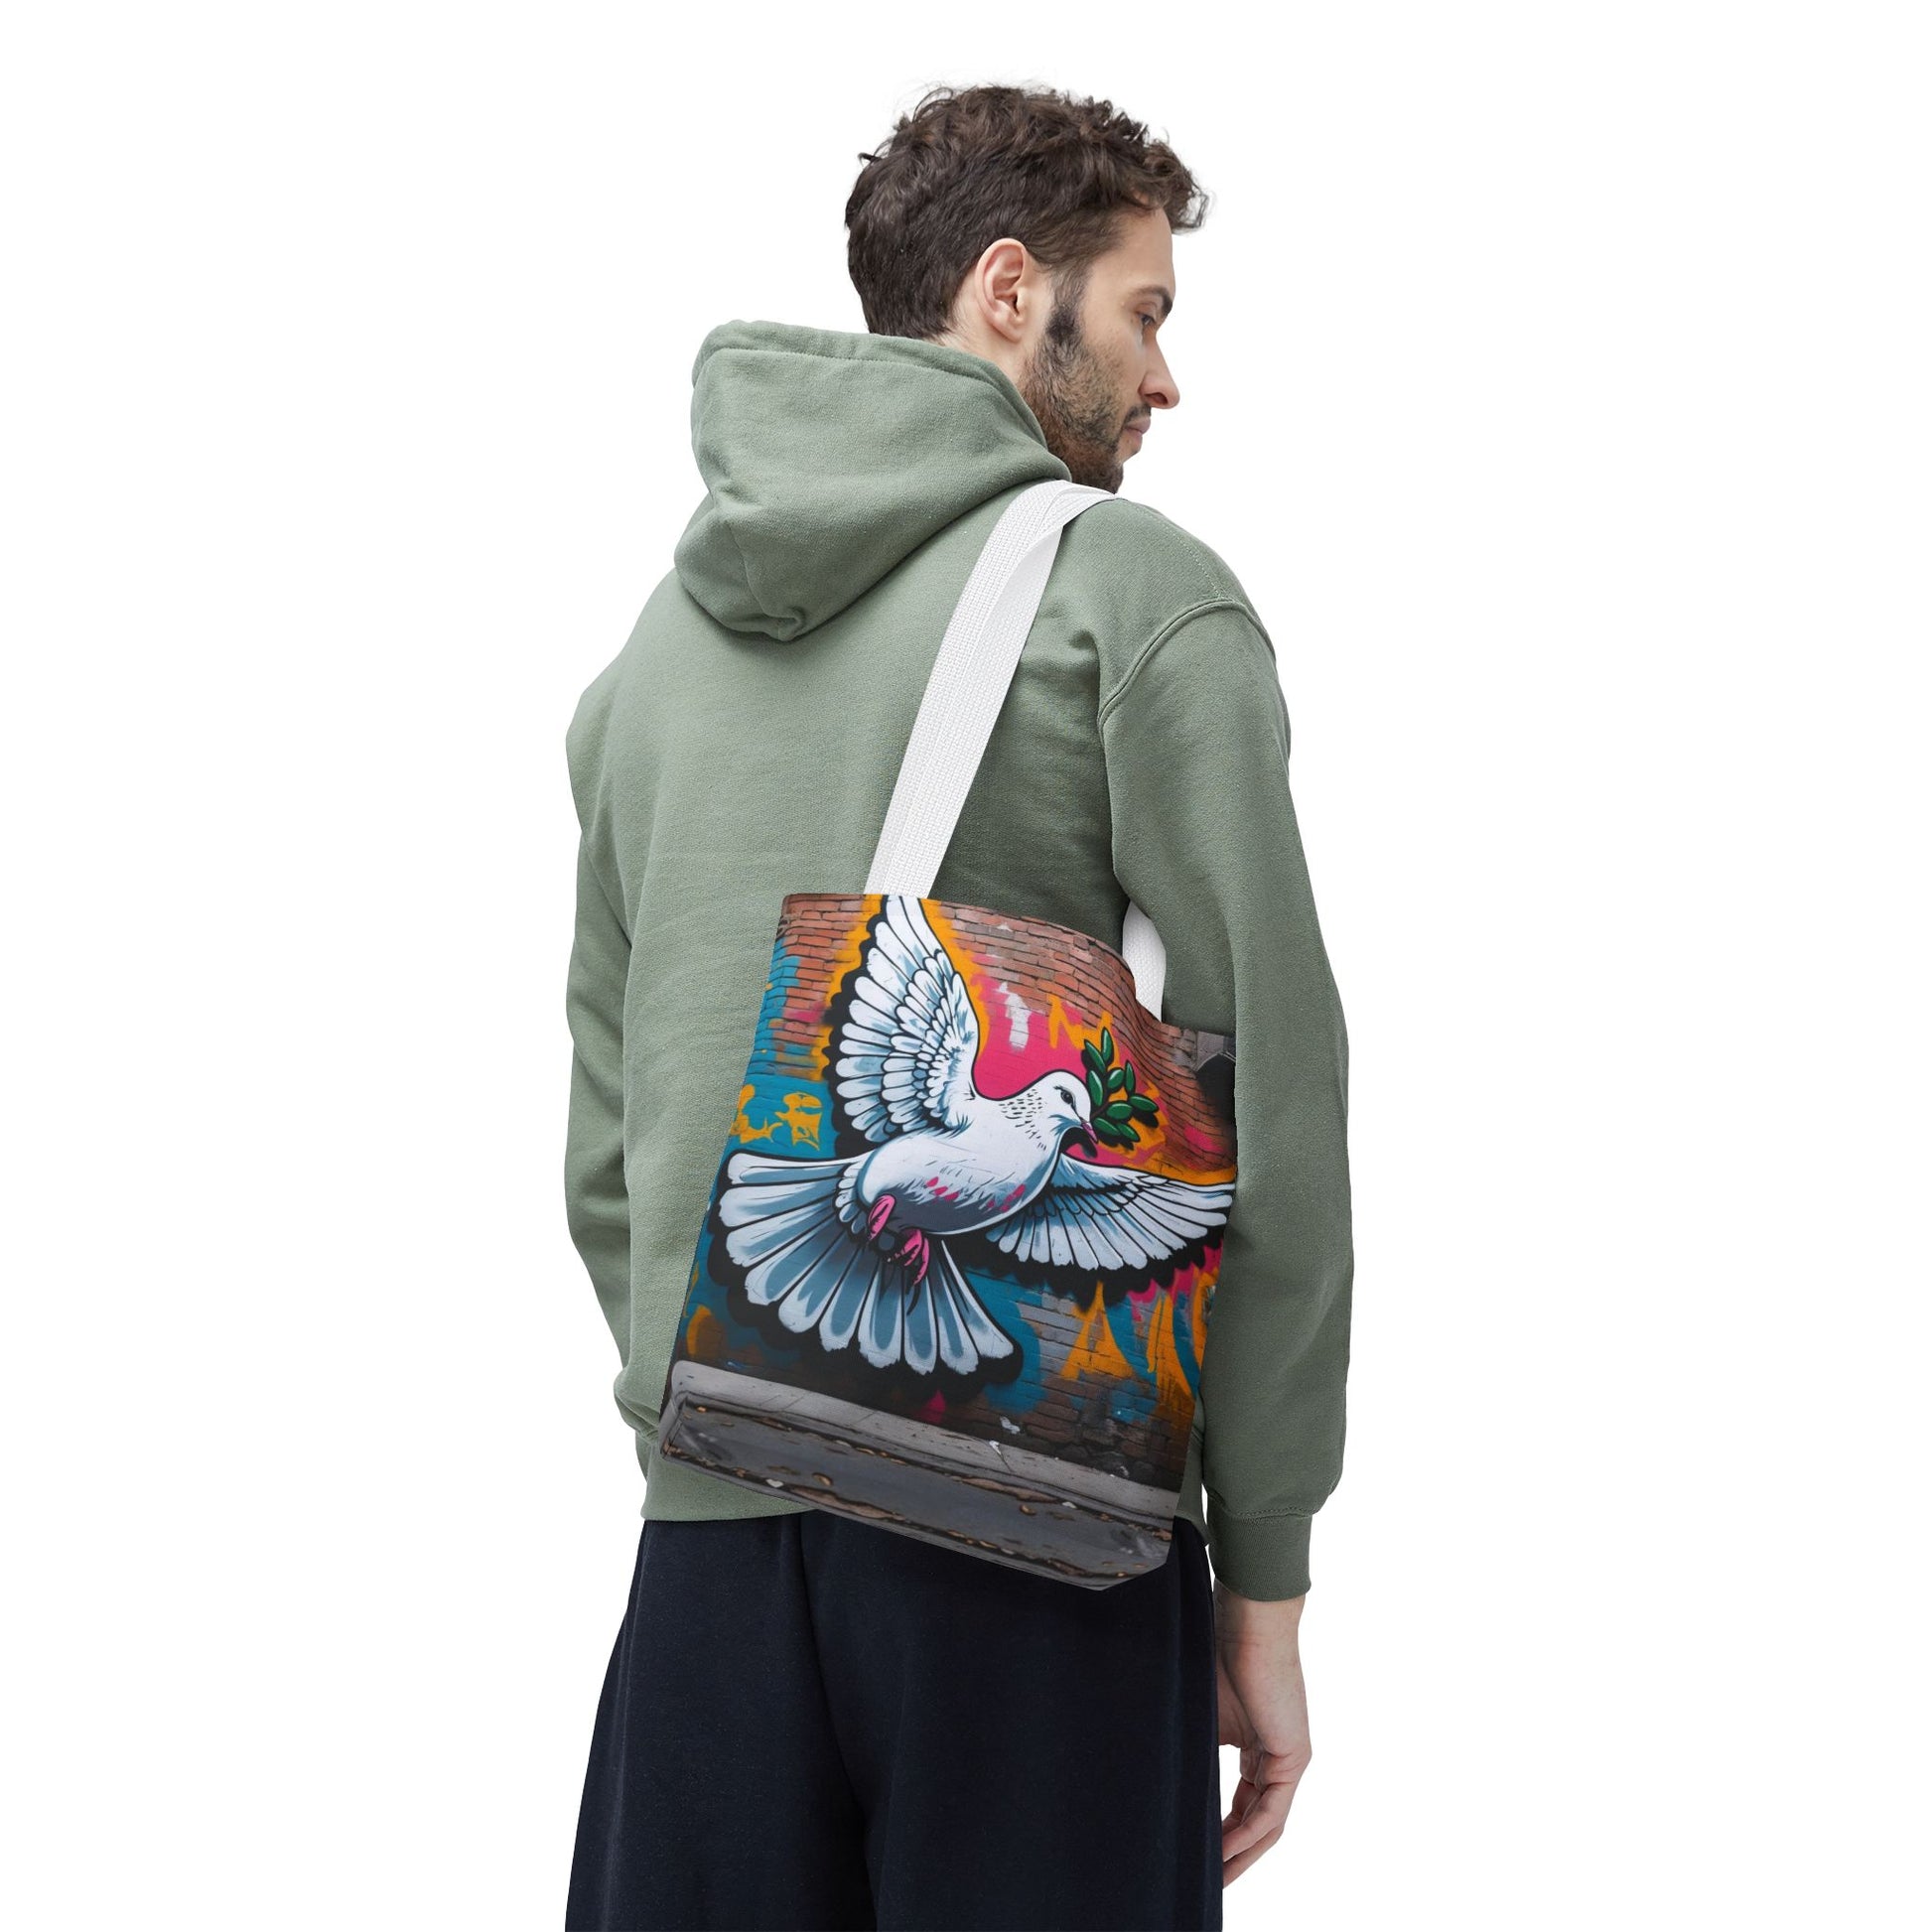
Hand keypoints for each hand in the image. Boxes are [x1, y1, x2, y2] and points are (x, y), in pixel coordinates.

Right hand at [1213, 1581, 1310, 1885]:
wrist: (1246, 1622)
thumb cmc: (1217, 1652)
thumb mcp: (1198, 1711)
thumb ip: (1189, 1745)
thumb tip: (1147, 1771)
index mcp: (1255, 1744)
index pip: (1242, 1803)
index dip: (1220, 1832)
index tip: (1195, 1852)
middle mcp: (1276, 1756)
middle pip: (1256, 1822)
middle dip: (1232, 1855)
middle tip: (1207, 1880)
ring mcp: (1288, 1757)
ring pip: (1266, 1824)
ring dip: (1241, 1855)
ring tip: (1215, 1879)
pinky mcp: (1293, 1756)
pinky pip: (1271, 1811)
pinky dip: (1248, 1834)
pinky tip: (1224, 1850)